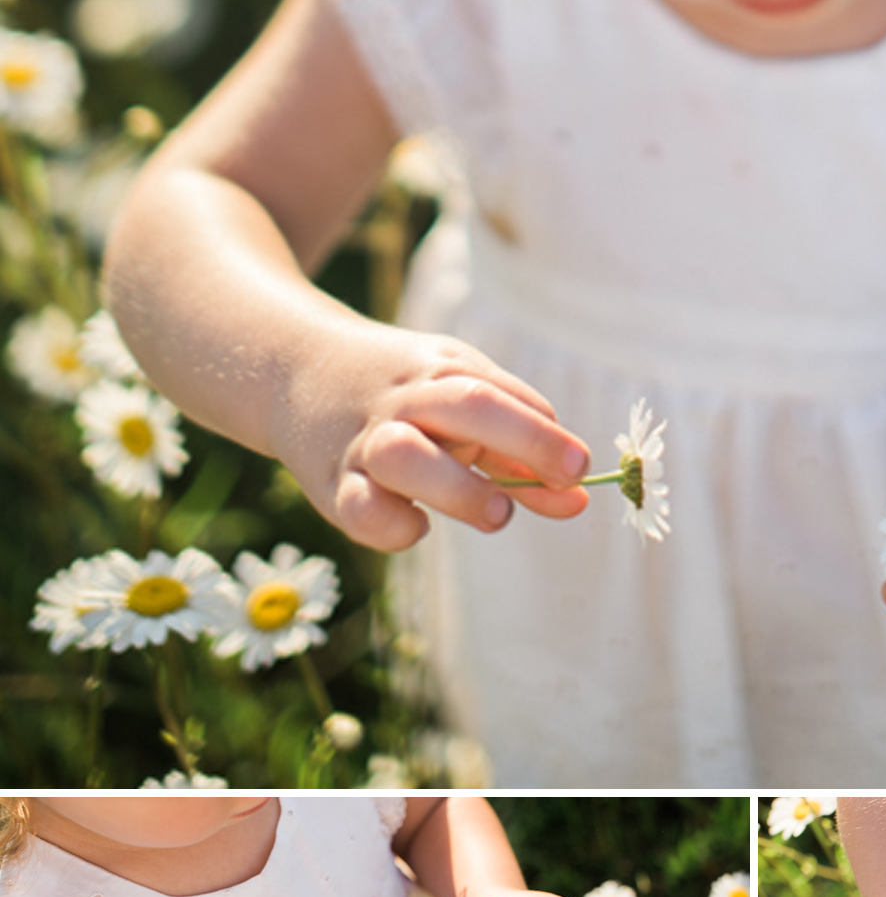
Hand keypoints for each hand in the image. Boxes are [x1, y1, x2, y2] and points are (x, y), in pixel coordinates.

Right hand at [295, 324, 592, 550]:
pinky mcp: (332, 484)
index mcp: (440, 371)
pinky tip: (418, 526)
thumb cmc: (400, 392)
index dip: (545, 433)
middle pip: (466, 405)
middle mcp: (404, 399)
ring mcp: (365, 439)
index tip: (581, 467)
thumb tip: (578, 502)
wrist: (293, 370)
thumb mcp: (457, 396)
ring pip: (406, 455)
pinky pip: (361, 510)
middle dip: (523, 440)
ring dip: (459, 487)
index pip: (500, 395)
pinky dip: (393, 526)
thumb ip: (516, 453)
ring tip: (497, 514)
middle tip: (566, 476)